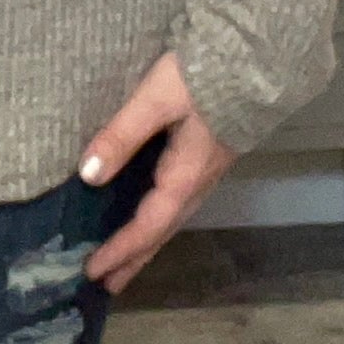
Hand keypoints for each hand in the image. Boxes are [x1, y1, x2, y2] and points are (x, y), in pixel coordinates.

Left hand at [79, 51, 235, 293]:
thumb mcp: (155, 99)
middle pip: (161, 231)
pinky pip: (177, 202)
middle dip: (134, 259)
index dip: (120, 251)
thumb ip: (122, 134)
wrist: (255, 58)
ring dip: (146, 242)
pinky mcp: (207, 158)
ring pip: (171, 218)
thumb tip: (88, 174)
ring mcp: (206, 172)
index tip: (93, 271)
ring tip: (124, 261)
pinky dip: (158, 219)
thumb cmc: (204, 76)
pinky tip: (149, 215)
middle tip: (108, 285)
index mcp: (185, 176)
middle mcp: (198, 182)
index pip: (148, 226)